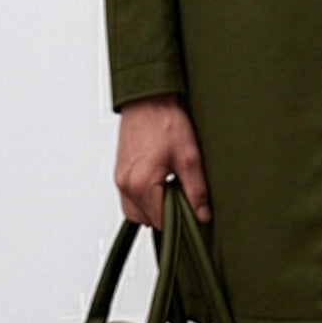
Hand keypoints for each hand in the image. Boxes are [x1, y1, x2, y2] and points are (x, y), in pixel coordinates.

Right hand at [115, 95, 208, 227]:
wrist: (148, 100)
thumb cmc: (165, 122)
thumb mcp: (189, 158)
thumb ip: (196, 191)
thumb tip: (202, 215)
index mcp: (141, 184)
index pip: (162, 222)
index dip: (181, 220)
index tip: (193, 213)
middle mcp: (126, 185)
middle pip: (148, 221)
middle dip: (167, 215)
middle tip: (183, 197)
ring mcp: (120, 180)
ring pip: (136, 213)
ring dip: (154, 209)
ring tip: (171, 190)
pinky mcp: (119, 174)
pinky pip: (129, 200)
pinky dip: (144, 199)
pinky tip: (159, 185)